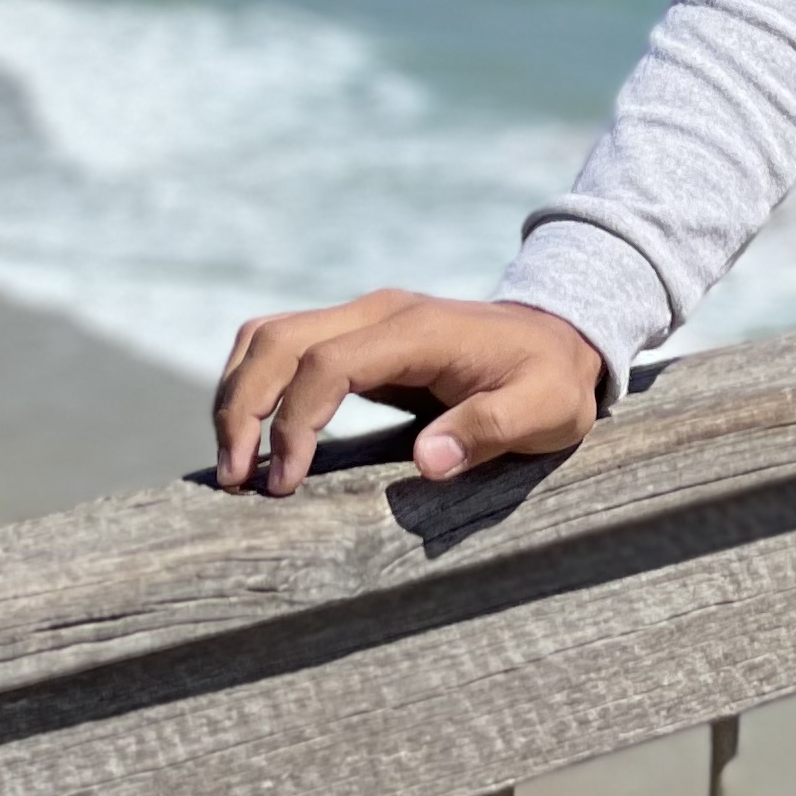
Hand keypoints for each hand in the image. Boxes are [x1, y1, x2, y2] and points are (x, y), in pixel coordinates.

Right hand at [212, 290, 605, 497]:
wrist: (561, 336)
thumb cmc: (552, 380)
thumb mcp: (545, 409)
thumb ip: (491, 429)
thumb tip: (428, 460)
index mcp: (418, 331)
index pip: (326, 363)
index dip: (294, 422)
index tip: (285, 482)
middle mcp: (379, 313)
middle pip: (277, 340)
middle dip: (241, 408)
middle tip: (237, 480)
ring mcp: (363, 319)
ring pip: (267, 337)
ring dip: (236, 394)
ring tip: (234, 466)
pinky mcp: (354, 337)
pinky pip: (282, 347)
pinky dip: (252, 385)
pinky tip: (252, 438)